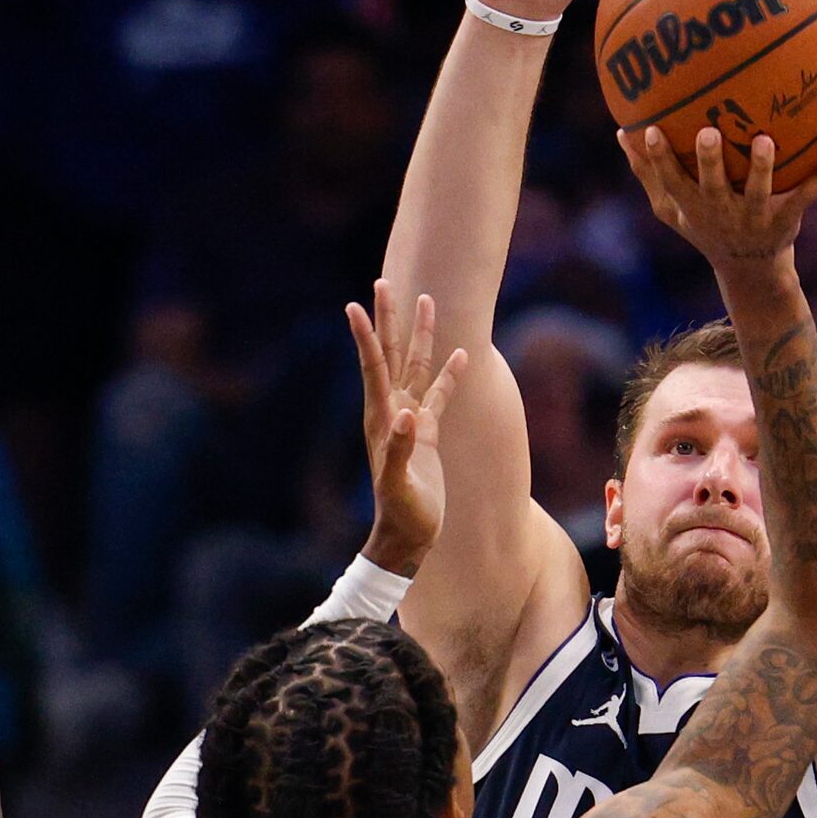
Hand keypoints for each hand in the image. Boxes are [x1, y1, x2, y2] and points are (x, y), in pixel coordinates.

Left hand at [347, 284, 467, 576]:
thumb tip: (409, 415)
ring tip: (427, 299)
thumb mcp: (398, 485)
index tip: (355, 305)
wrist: (408, 535)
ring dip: (421, 335)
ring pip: (417, 367)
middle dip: (389, 319)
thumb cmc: (401, 513)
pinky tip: (461, 352)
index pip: (372, 367)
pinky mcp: (428, 432)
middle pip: (391, 355)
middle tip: (385, 282)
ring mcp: (411, 419)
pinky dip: (449, 373)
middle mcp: (393, 411)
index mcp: (381, 418)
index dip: (365, 336)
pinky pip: (440, 393)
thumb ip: (401, 449)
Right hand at [621, 127, 816, 271]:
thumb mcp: (670, 209)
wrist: (749, 270)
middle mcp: (720, 212)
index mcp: (692, 206)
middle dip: (709, 163)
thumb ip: (647, 173)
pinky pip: (804, 198)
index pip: (671, 181)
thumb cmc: (705, 227)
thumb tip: (622, 131)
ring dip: (761, 169)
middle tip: (706, 133)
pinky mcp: (784, 221)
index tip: (651, 130)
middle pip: (712, 187)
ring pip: (757, 193)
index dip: (659, 158)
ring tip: (764, 141)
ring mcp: (753, 219)